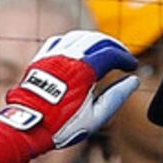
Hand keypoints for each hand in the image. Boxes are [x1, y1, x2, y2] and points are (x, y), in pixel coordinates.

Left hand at [0, 31, 138, 151]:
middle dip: (113, 45)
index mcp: (84, 70)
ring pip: (78, 36)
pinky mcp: (41, 59)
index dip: (125, 58)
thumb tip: (133, 81)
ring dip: (94, 41)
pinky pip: (60, 41)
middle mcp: (68, 57)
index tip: (132, 66)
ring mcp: (53, 55)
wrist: (29, 127)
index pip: (111, 53)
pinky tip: (78, 51)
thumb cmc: (62, 125)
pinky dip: (74, 42)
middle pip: (96, 39)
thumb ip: (116, 97)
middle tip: (122, 57)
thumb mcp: (96, 117)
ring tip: (103, 52)